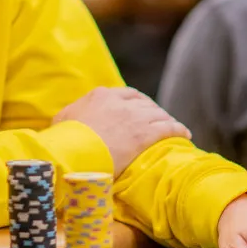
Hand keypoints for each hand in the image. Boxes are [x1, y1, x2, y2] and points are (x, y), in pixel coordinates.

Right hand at [53, 86, 190, 175]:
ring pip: (159, 113)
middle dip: (153, 110)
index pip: (125, 94)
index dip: (135, 102)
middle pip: (144, 102)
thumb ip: (70, 116)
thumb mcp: (60, 122)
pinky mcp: (146, 133)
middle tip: (158, 120)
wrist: (74, 153)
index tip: (139, 109)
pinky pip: (169, 127)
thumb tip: (69, 119)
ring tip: (174, 127)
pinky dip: (178, 129)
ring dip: (168, 120)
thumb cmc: (63, 141)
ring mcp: (135, 117)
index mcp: (101, 96)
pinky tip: (185, 134)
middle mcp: (120, 102)